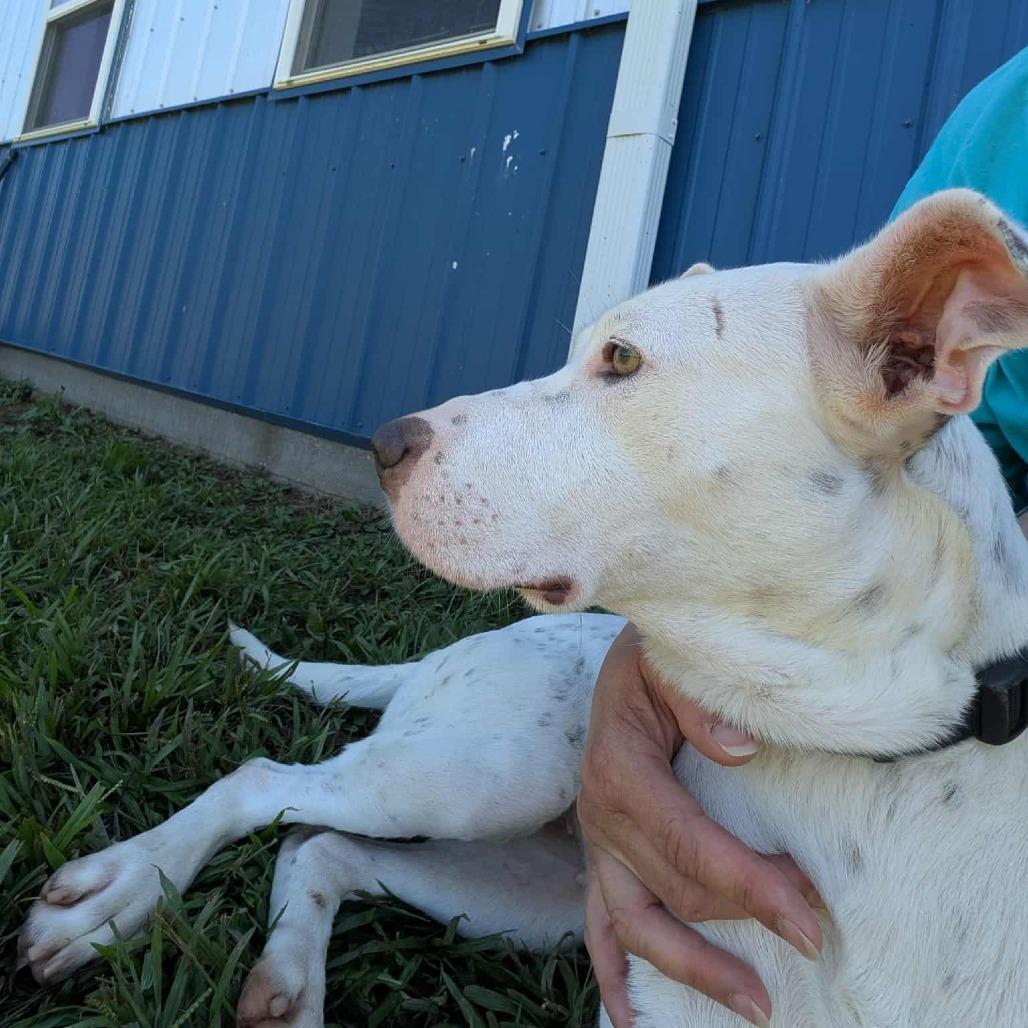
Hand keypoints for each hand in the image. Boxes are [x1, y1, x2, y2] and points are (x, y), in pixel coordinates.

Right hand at [578, 624, 822, 1026]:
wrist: (622, 667)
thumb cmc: (652, 662)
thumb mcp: (668, 661)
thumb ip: (699, 701)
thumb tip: (741, 752)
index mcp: (620, 769)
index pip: (688, 843)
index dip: (748, 885)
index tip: (808, 919)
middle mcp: (602, 816)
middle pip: (676, 889)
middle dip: (746, 918)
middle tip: (813, 934)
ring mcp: (599, 844)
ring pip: (639, 925)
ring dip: (694, 968)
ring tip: (757, 1004)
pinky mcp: (603, 858)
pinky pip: (599, 928)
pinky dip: (616, 977)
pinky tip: (635, 1021)